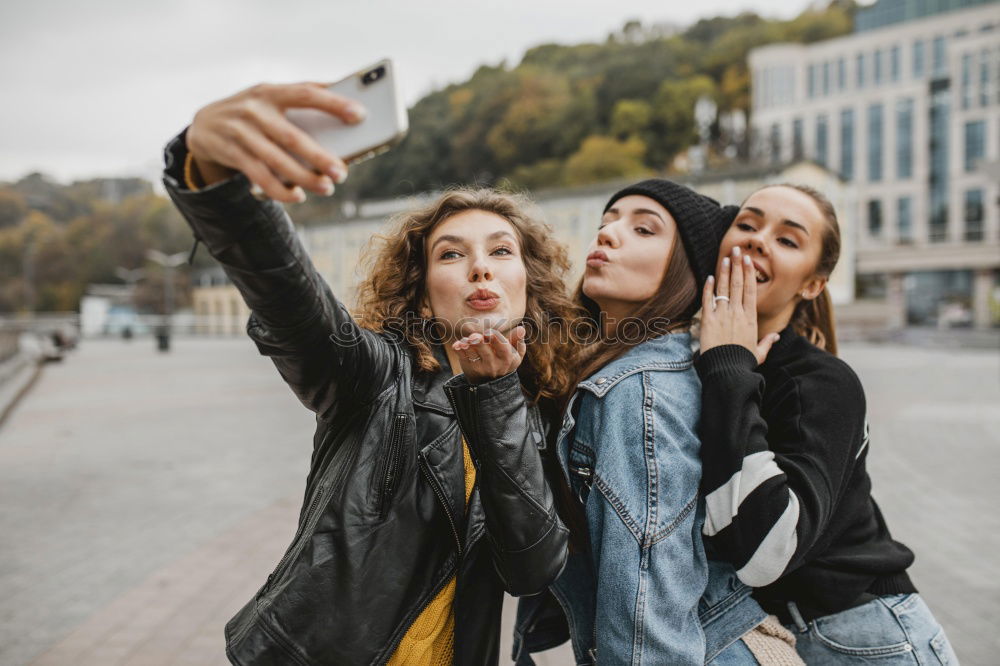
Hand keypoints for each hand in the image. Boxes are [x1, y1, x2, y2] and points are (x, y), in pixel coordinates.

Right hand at [186, 82, 365, 202]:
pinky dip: (280, 190)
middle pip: (292, 137)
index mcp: (270, 92)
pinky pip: (260, 177)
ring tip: (327, 188)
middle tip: (341, 172)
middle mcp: (254, 111)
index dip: (333, 103)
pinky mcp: (232, 154)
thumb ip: (301, 95)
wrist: (204, 125)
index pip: (305, 94)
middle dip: (319, 157)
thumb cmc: (253, 111)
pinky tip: (298, 196)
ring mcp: (241, 134)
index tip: (359, 114)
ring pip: (277, 162)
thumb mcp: (270, 96)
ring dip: (304, 178)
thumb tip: (345, 93)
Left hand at [452, 326, 526, 383]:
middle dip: (480, 343)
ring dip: (467, 346)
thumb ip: (518, 341)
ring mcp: (480, 368)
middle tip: (474, 336)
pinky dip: (459, 350)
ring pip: (473, 355)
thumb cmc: (505, 361)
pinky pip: (463, 358)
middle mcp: (494, 365)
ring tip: (466, 340)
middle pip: (486, 353)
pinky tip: (457, 345)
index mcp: (507, 359)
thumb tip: (521, 329)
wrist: (492, 381)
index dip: (496, 339)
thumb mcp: (516, 354)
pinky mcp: (469, 368)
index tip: (488, 332)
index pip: (503, 348)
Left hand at [700, 246, 779, 364]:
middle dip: (738, 265)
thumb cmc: (742, 363)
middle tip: (738, 250)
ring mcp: (722, 316)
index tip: (748, 260)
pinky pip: (708, 300)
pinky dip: (708, 288)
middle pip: (738, 284)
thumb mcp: (758, 353)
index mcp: (750, 318)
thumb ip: (767, 343)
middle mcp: (737, 313)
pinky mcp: (708, 321)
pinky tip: (710, 277)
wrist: (726, 371)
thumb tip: (777, 337)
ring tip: (725, 257)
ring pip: (724, 288)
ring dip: (724, 272)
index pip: (750, 290)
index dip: (749, 273)